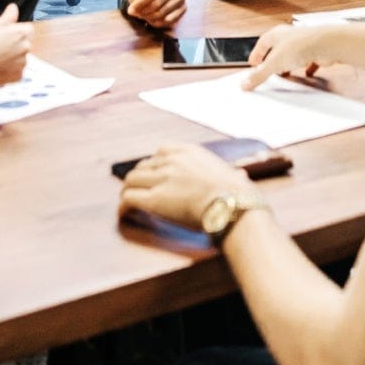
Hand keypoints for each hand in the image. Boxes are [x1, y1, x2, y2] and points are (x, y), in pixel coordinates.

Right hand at [0, 4, 31, 95]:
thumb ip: (8, 16)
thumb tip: (13, 8)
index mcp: (22, 32)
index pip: (27, 28)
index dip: (16, 31)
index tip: (7, 35)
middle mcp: (27, 47)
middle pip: (25, 43)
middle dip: (15, 44)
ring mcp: (23, 63)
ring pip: (21, 57)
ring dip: (13, 57)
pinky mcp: (18, 76)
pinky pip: (16, 71)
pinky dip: (10, 69)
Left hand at [118, 143, 253, 230]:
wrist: (232, 205)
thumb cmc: (237, 193)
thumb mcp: (232, 173)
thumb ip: (230, 172)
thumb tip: (240, 175)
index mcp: (189, 152)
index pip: (161, 151)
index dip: (155, 164)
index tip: (155, 173)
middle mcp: (171, 161)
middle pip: (143, 165)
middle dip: (140, 177)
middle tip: (139, 189)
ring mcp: (161, 179)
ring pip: (131, 180)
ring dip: (128, 190)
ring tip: (128, 200)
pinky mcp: (153, 200)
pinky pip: (128, 199)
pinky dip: (124, 206)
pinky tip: (125, 214)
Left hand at [125, 0, 186, 28]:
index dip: (140, 4)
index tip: (131, 9)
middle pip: (157, 4)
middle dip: (144, 12)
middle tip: (137, 14)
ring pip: (163, 13)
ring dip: (150, 18)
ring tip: (144, 16)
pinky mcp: (184, 7)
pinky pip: (170, 20)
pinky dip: (159, 23)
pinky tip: (152, 19)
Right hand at [244, 23, 338, 89]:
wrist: (326, 44)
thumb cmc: (301, 45)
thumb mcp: (274, 64)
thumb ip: (260, 74)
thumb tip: (246, 83)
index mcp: (277, 34)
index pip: (262, 43)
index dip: (257, 54)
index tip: (253, 63)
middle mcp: (290, 36)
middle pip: (278, 49)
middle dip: (272, 60)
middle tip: (267, 71)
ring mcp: (304, 43)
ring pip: (293, 55)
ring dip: (288, 65)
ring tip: (285, 75)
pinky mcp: (316, 51)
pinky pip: (309, 60)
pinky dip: (306, 68)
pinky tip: (306, 74)